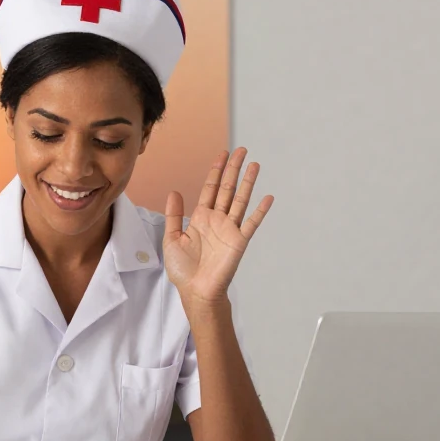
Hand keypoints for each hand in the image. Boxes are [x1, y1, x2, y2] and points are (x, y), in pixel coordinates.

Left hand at [163, 147, 272, 308]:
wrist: (196, 290)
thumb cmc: (183, 270)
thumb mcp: (172, 238)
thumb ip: (174, 215)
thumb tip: (174, 192)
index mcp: (201, 218)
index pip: (210, 189)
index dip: (216, 172)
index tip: (222, 155)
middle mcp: (217, 220)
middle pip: (227, 189)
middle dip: (233, 169)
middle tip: (240, 150)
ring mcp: (230, 229)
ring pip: (240, 200)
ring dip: (247, 182)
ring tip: (254, 165)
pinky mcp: (239, 241)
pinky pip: (252, 223)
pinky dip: (260, 210)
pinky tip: (268, 197)